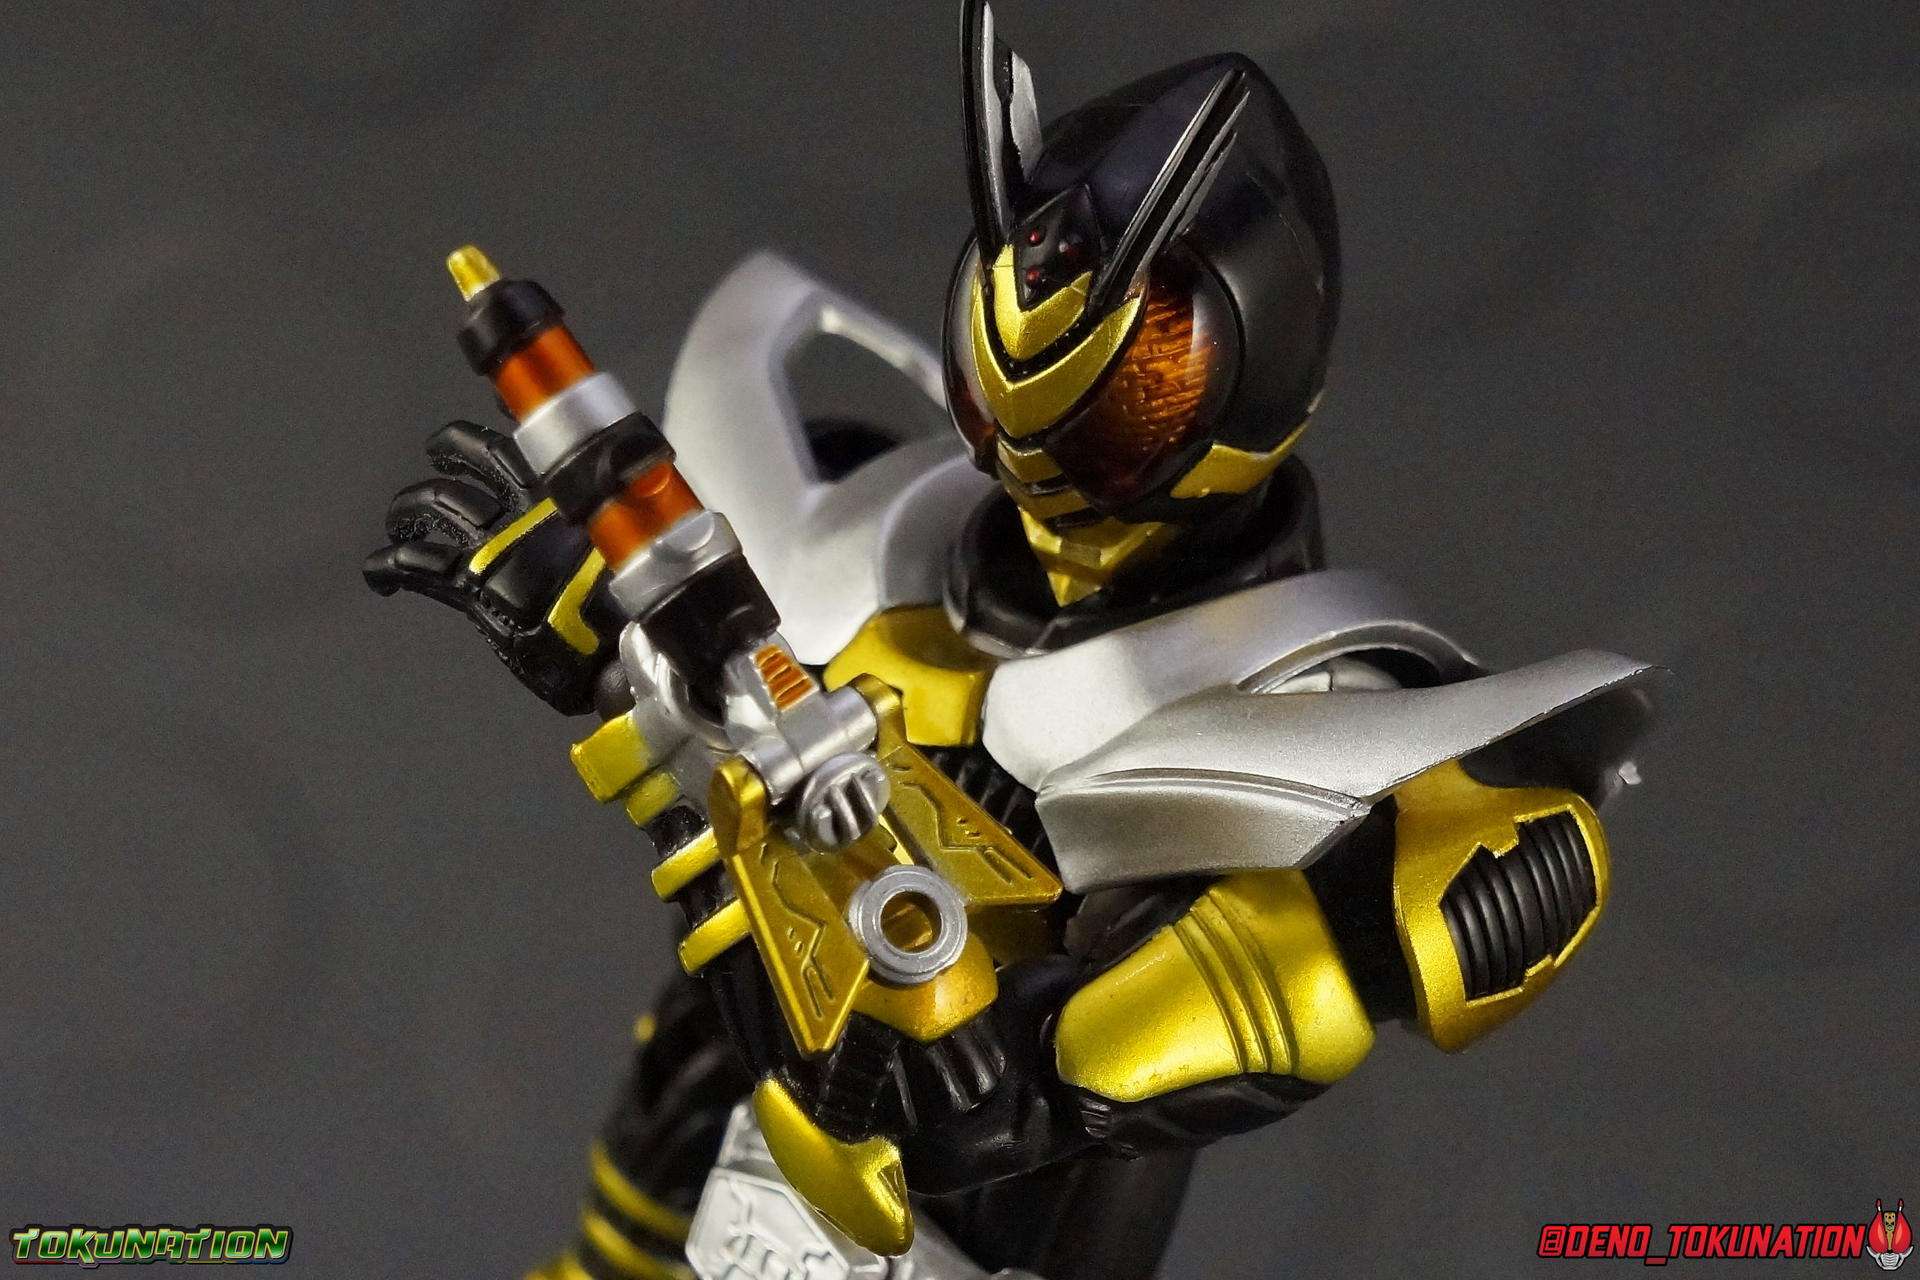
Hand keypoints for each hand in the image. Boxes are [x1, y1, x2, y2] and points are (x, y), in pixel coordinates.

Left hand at [364, 420, 621, 714]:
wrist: (618, 640)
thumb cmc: (636, 602)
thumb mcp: (635, 552)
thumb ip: (618, 532)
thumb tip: (643, 520)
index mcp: (563, 495)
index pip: (531, 437)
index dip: (510, 410)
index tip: (498, 392)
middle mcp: (522, 508)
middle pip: (470, 460)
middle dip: (447, 454)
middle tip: (437, 457)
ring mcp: (491, 544)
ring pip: (433, 504)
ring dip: (409, 508)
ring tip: (399, 520)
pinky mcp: (469, 585)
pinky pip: (417, 566)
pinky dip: (387, 567)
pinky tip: (377, 576)